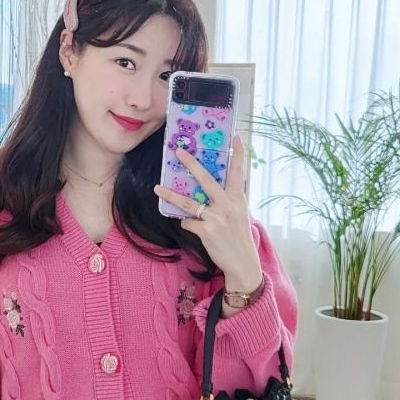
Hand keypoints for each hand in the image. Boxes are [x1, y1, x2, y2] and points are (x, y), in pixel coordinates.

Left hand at [154, 135, 261, 292]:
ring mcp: (216, 217)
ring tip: (157, 189)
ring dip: (171, 195)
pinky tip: (194, 228)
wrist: (242, 262)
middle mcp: (227, 204)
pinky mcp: (206, 231)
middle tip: (178, 151)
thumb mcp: (240, 214)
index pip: (238, 172)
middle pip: (206, 179)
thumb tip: (209, 191)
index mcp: (237, 198)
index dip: (238, 154)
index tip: (236, 137)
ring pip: (188, 202)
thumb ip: (228, 200)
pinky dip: (187, 224)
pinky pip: (188, 222)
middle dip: (191, 164)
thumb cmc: (239, 237)